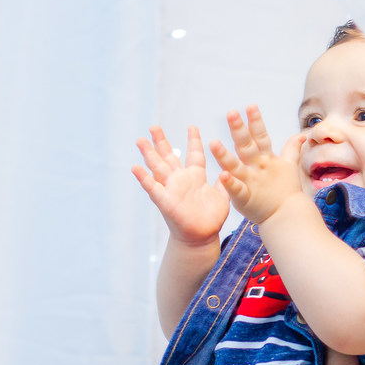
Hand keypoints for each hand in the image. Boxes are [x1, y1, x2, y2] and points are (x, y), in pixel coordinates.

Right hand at [132, 125, 229, 247]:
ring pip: (157, 167)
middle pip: (169, 156)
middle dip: (161, 141)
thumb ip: (225, 183)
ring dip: (149, 154)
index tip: (191, 126)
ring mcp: (171, 189)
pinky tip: (135, 167)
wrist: (202, 237)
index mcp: (196, 177)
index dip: (193, 140)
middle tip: (154, 126)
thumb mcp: (223, 197)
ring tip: (140, 140)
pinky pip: (152, 188)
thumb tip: (229, 170)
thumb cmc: (212, 219)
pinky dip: (143, 178)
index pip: (194, 154)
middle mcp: (181, 180)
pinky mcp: (165, 201)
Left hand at [209, 105, 305, 224]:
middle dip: (239, 129)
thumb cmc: (286, 191)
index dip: (256, 121)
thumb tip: (301, 134)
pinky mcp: (245, 198)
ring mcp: (251, 182)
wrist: (287, 216)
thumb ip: (292, 149)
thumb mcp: (289, 166)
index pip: (261, 136)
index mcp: (267, 159)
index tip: (250, 106)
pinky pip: (236, 190)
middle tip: (231, 113)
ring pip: (236, 166)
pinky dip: (230, 183)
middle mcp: (258, 168)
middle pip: (247, 146)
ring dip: (224, 155)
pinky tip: (221, 175)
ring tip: (213, 143)